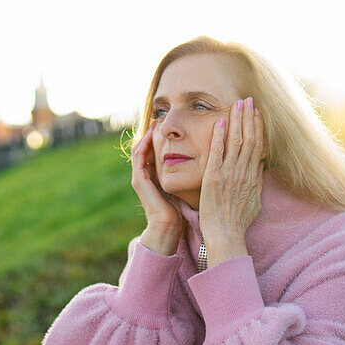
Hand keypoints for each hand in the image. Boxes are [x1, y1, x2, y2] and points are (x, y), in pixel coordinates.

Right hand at [131, 121, 184, 254]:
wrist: (168, 228)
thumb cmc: (180, 212)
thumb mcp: (185, 188)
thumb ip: (188, 175)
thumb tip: (206, 162)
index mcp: (156, 176)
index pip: (157, 150)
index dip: (164, 137)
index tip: (176, 124)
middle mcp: (146, 175)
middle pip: (147, 146)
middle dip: (154, 132)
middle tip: (163, 116)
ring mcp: (140, 177)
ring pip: (140, 148)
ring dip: (147, 133)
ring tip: (156, 119)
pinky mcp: (139, 180)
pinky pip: (138, 156)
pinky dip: (143, 143)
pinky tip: (151, 133)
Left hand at [199, 97, 264, 265]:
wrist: (226, 235)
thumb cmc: (238, 222)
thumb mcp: (255, 201)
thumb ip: (256, 182)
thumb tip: (260, 167)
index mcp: (252, 177)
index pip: (258, 146)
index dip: (257, 127)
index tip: (256, 113)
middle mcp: (243, 172)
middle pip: (249, 138)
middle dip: (248, 117)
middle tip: (247, 100)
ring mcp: (229, 174)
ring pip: (235, 141)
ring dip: (236, 120)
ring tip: (236, 103)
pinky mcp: (214, 178)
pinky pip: (217, 152)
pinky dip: (219, 136)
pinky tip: (219, 122)